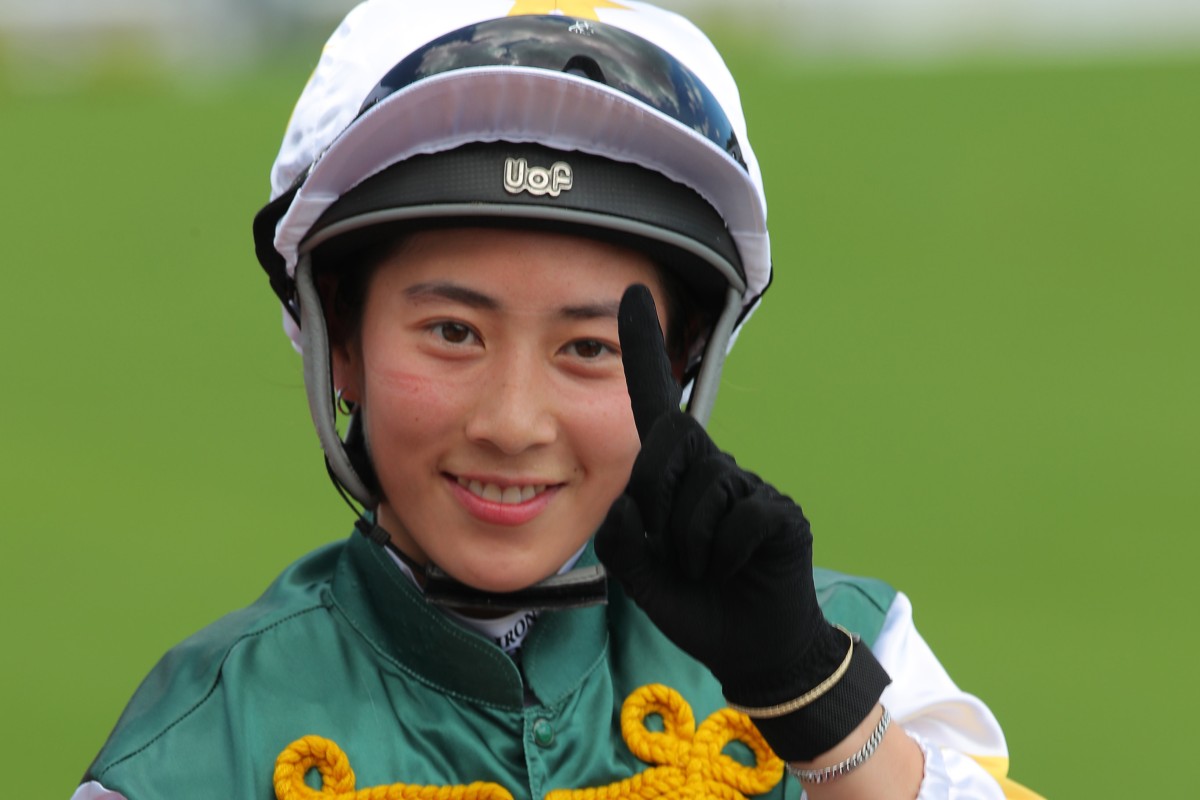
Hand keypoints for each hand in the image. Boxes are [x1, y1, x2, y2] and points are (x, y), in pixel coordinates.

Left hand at [596, 285, 887, 760]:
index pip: (655, 401)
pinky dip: (723, 554)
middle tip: (672, 552)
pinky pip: (739, 517)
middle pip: (671, 439)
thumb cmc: (693, 602)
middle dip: (657, 498)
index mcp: (676, 476)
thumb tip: (624, 498)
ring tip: (705, 569)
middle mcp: (714, 467)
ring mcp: (750, 487)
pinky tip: (736, 569)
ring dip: (689, 545)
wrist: (748, 648)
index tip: (629, 292)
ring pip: (701, 489)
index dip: (644, 347)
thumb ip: (621, 536)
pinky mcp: (779, 513)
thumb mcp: (638, 573)